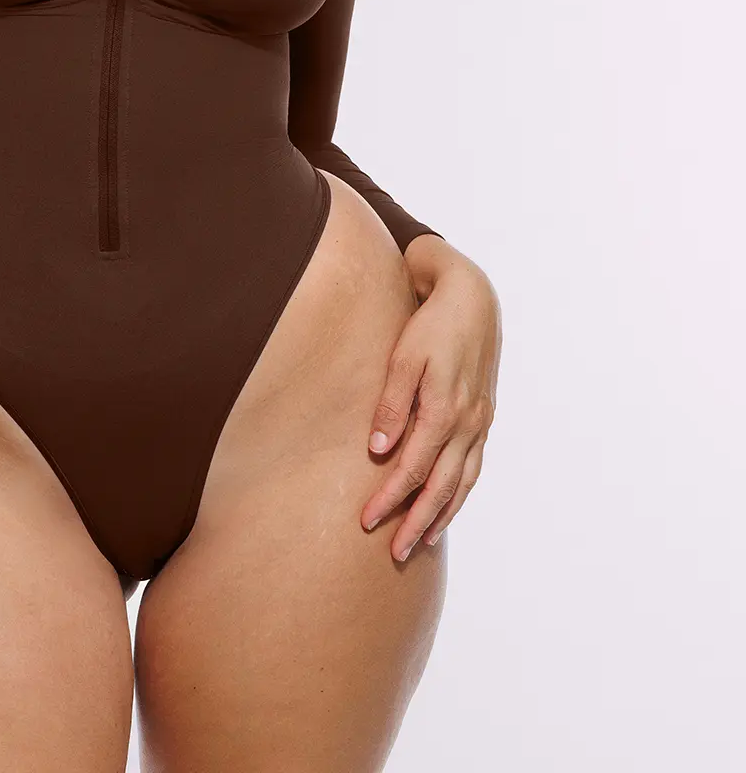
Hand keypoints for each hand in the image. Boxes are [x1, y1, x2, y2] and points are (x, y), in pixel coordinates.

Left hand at [360, 234, 500, 560]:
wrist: (471, 297)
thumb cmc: (429, 323)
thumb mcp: (404, 356)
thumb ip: (392, 403)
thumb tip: (378, 450)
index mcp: (444, 409)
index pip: (412, 469)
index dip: (389, 499)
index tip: (366, 522)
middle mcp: (467, 422)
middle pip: (440, 486)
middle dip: (415, 522)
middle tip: (392, 553)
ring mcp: (479, 422)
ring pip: (462, 482)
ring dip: (440, 515)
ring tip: (419, 543)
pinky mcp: (483, 416)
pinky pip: (473, 466)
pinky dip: (460, 491)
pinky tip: (447, 505)